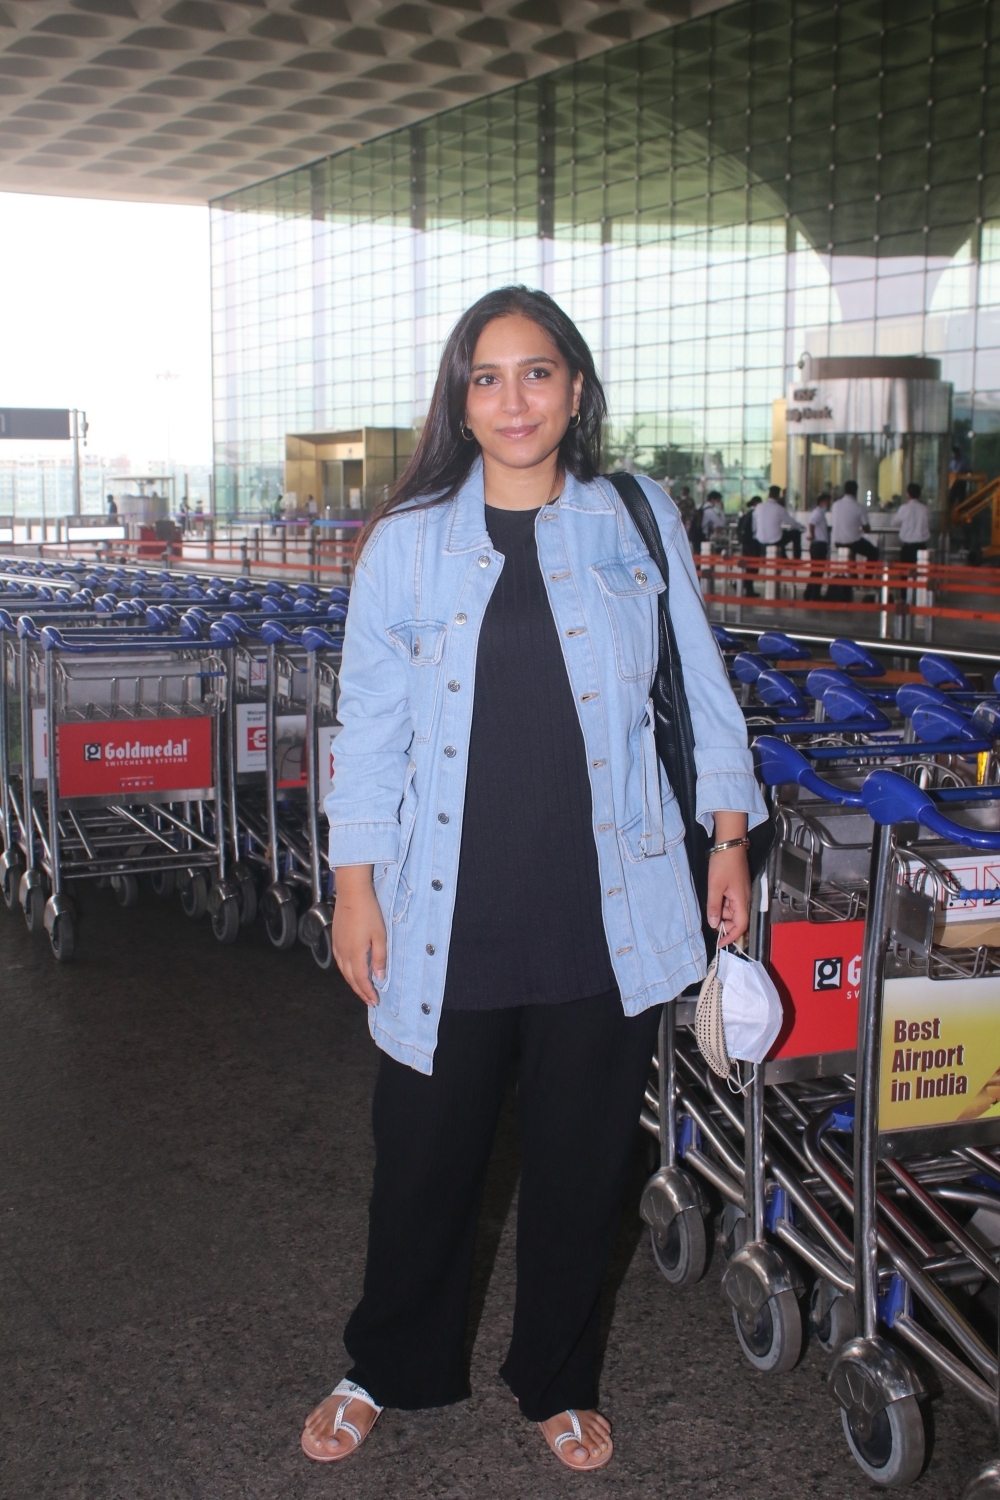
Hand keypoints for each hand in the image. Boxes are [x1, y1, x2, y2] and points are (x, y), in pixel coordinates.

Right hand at [331, 865, 386, 1006]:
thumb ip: (380, 958)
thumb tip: (379, 977)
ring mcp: (337, 946)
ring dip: (353, 982)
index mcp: (355, 954)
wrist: (352, 893)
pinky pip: (339, 962)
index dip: (367, 993)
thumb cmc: (369, 912)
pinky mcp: (335, 939)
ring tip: (362, 989)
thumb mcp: (380, 936)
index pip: (361, 980)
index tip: (375, 1001)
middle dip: (360, 991)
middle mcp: (343, 953)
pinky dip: (346, 971)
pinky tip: (351, 970)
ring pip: (344, 971)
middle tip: (369, 1000)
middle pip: (351, 979)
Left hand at [706, 847, 750, 946]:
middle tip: (711, 919)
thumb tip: (714, 924)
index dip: (731, 936)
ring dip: (722, 912)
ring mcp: (742, 893)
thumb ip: (714, 906)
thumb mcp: (715, 887)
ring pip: (733, 911)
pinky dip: (723, 904)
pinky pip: (731, 902)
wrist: (730, 844)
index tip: (720, 943)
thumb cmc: (723, 864)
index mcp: (742, 901)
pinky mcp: (737, 887)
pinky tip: (714, 896)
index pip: (740, 926)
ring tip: (711, 903)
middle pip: (737, 920)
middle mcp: (745, 899)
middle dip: (725, 923)